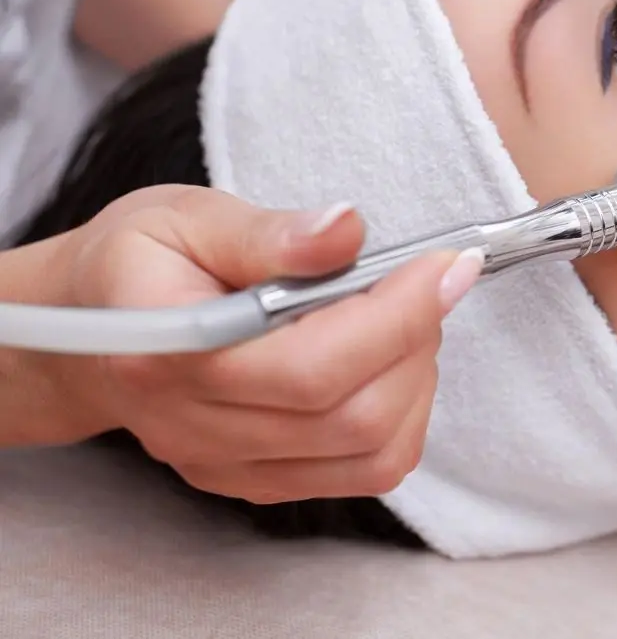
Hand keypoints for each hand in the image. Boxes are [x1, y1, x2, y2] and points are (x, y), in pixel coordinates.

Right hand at [47, 185, 480, 502]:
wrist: (88, 327)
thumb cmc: (141, 262)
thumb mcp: (187, 217)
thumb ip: (268, 232)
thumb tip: (347, 230)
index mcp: (166, 353)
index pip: (309, 367)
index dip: (396, 317)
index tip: (447, 264)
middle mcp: (194, 426)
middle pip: (352, 417)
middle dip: (416, 341)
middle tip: (425, 280)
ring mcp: (226, 465)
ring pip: (371, 454)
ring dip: (417, 380)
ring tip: (404, 316)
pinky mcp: (257, 481)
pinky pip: (363, 472)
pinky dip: (402, 415)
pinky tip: (388, 358)